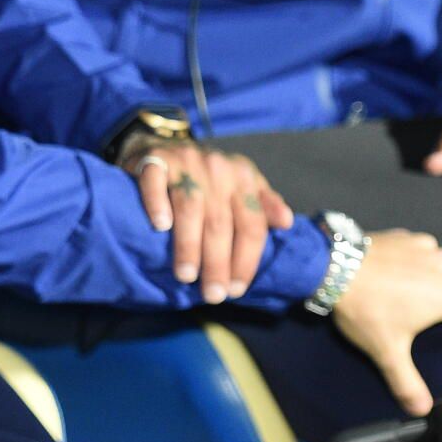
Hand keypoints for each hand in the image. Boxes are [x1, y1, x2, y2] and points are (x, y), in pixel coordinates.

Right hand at [121, 139, 294, 303]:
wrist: (164, 146)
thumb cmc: (207, 178)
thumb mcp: (242, 186)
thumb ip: (264, 205)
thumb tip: (286, 223)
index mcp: (244, 177)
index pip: (252, 224)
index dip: (246, 260)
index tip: (236, 289)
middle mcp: (218, 168)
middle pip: (221, 223)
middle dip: (218, 263)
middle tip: (212, 294)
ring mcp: (185, 162)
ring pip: (190, 208)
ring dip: (188, 245)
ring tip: (186, 276)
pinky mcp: (155, 160)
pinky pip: (156, 183)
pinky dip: (158, 204)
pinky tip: (160, 227)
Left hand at [329, 229, 441, 414]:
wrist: (329, 265)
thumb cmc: (364, 307)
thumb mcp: (388, 351)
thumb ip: (407, 383)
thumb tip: (421, 410)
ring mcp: (426, 248)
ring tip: (423, 305)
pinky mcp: (406, 238)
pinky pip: (424, 256)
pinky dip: (421, 268)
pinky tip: (404, 279)